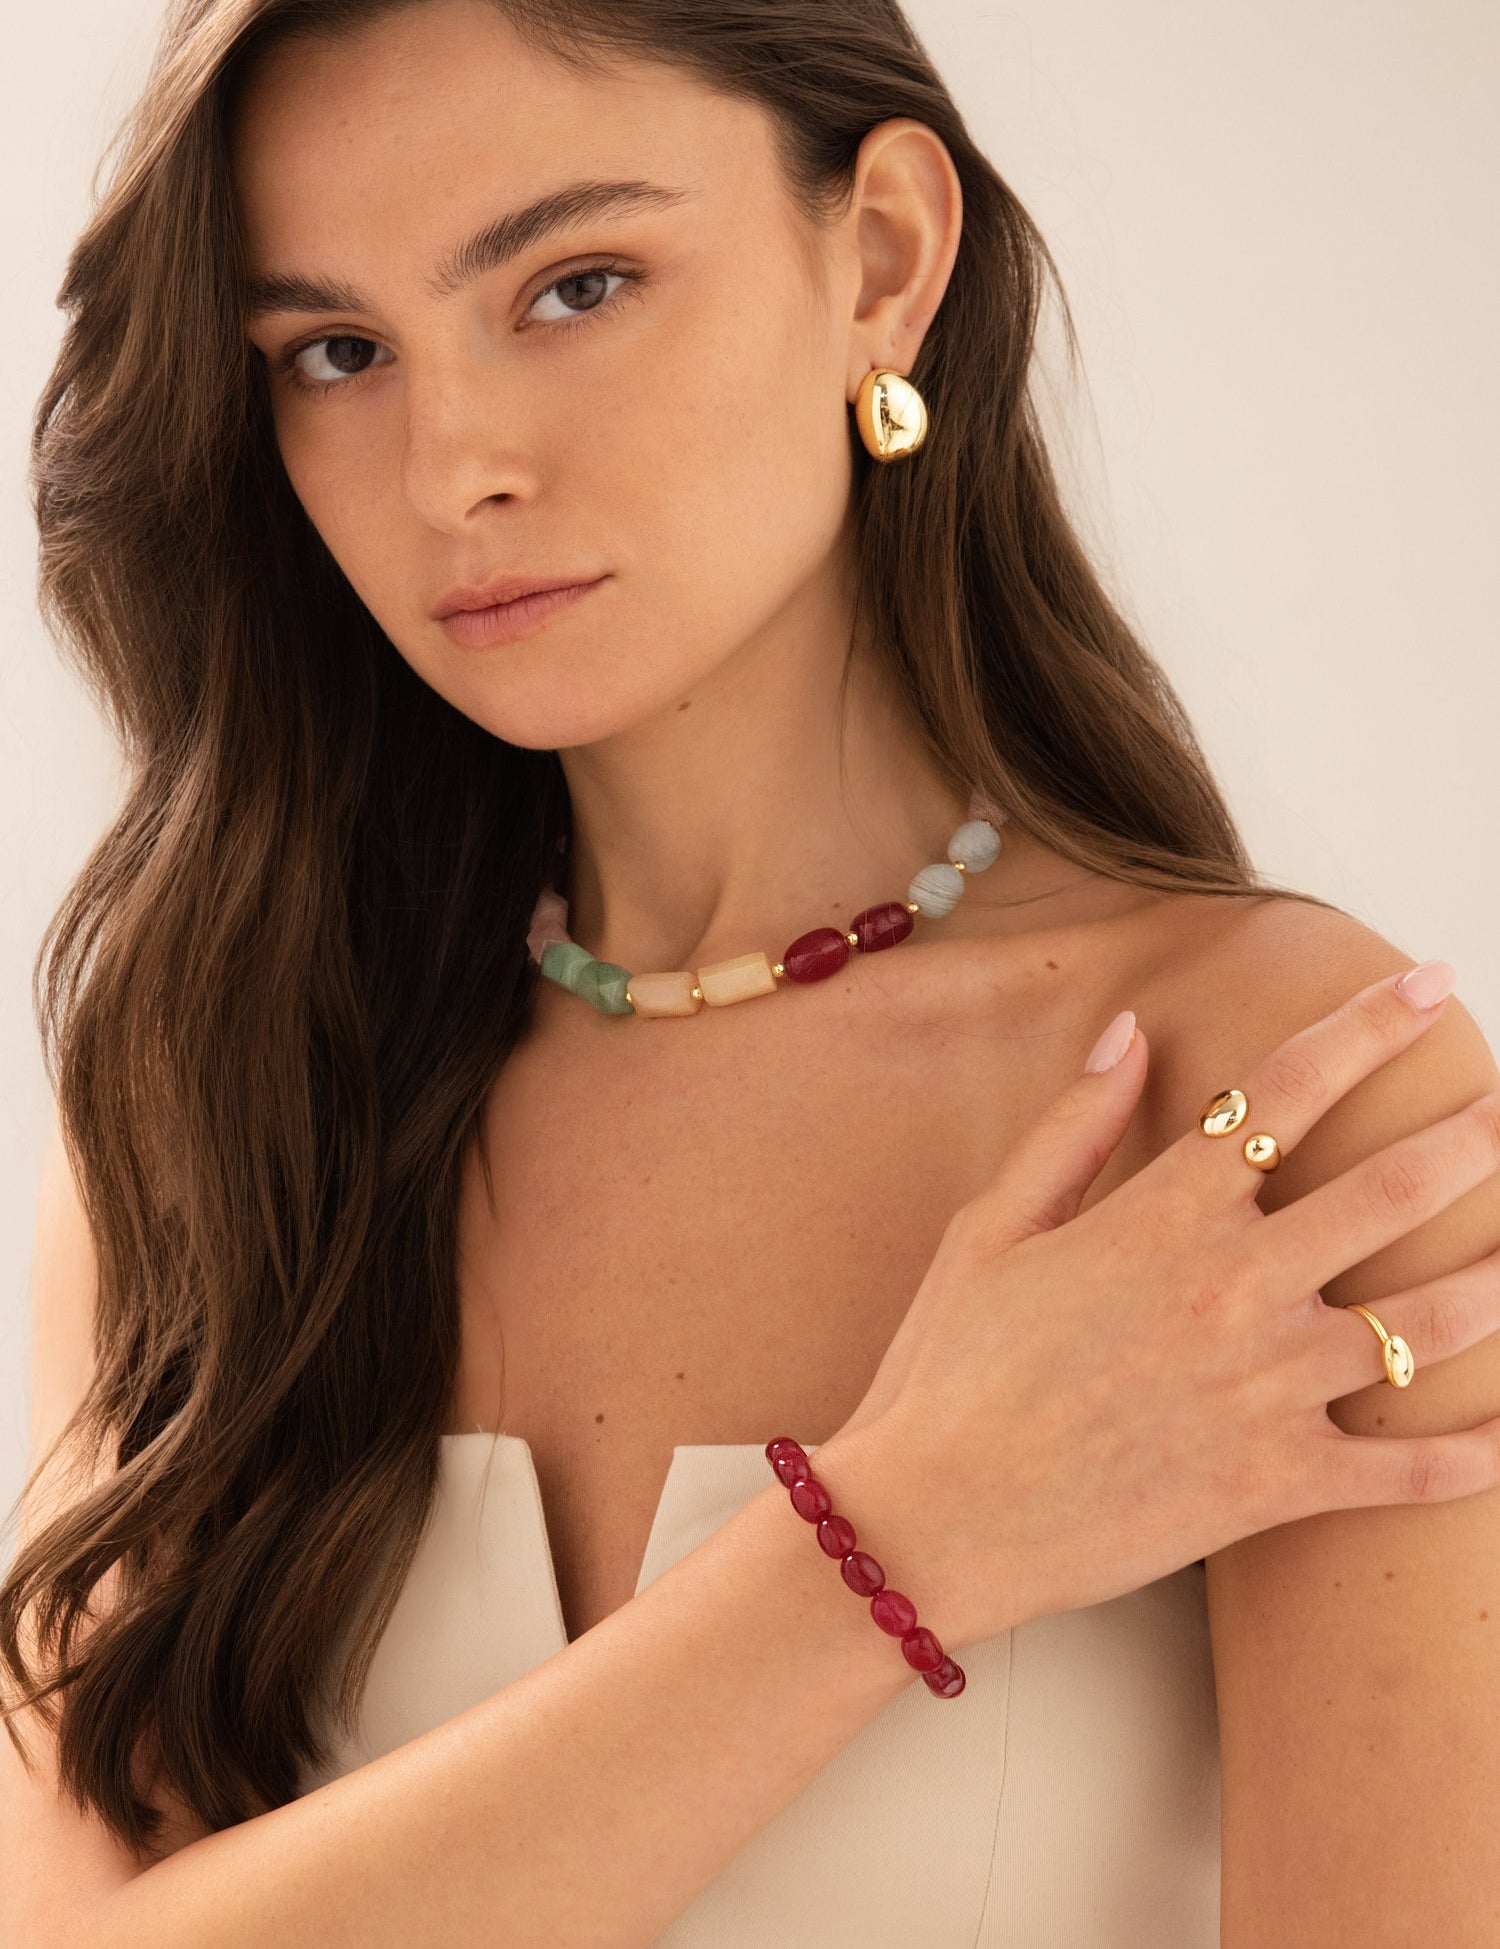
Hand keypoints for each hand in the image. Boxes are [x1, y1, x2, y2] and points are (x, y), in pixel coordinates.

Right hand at [827, 967, 1499, 1646]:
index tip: (1424, 984)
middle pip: (1392, 1190)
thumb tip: (1129, 1031)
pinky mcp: (1278, 1484)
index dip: (1368, 1028)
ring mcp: (1268, 1389)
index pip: (1290, 1092)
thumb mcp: (992, 1228)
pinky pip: (1410, 1470)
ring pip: (1432, 1323)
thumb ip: (1073, 1126)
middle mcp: (1234, 1287)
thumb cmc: (950, 1370)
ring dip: (1499, 1278)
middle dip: (1472, 1139)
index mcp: (1164, 1216)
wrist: (936, 1519)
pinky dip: (1474, 1454)